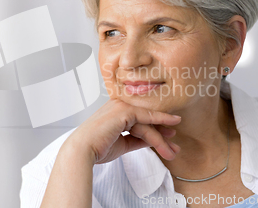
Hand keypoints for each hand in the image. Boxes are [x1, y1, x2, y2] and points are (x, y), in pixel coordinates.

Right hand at [64, 98, 181, 164]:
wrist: (82, 150)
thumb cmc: (96, 148)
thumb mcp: (122, 144)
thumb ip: (137, 140)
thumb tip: (152, 141)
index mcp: (115, 112)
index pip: (139, 120)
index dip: (155, 129)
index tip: (168, 137)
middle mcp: (118, 105)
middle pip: (146, 120)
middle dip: (162, 134)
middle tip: (175, 148)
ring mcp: (121, 106)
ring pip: (148, 123)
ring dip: (162, 139)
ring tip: (173, 153)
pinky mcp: (125, 110)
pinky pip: (147, 118)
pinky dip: (161, 122)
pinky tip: (172, 128)